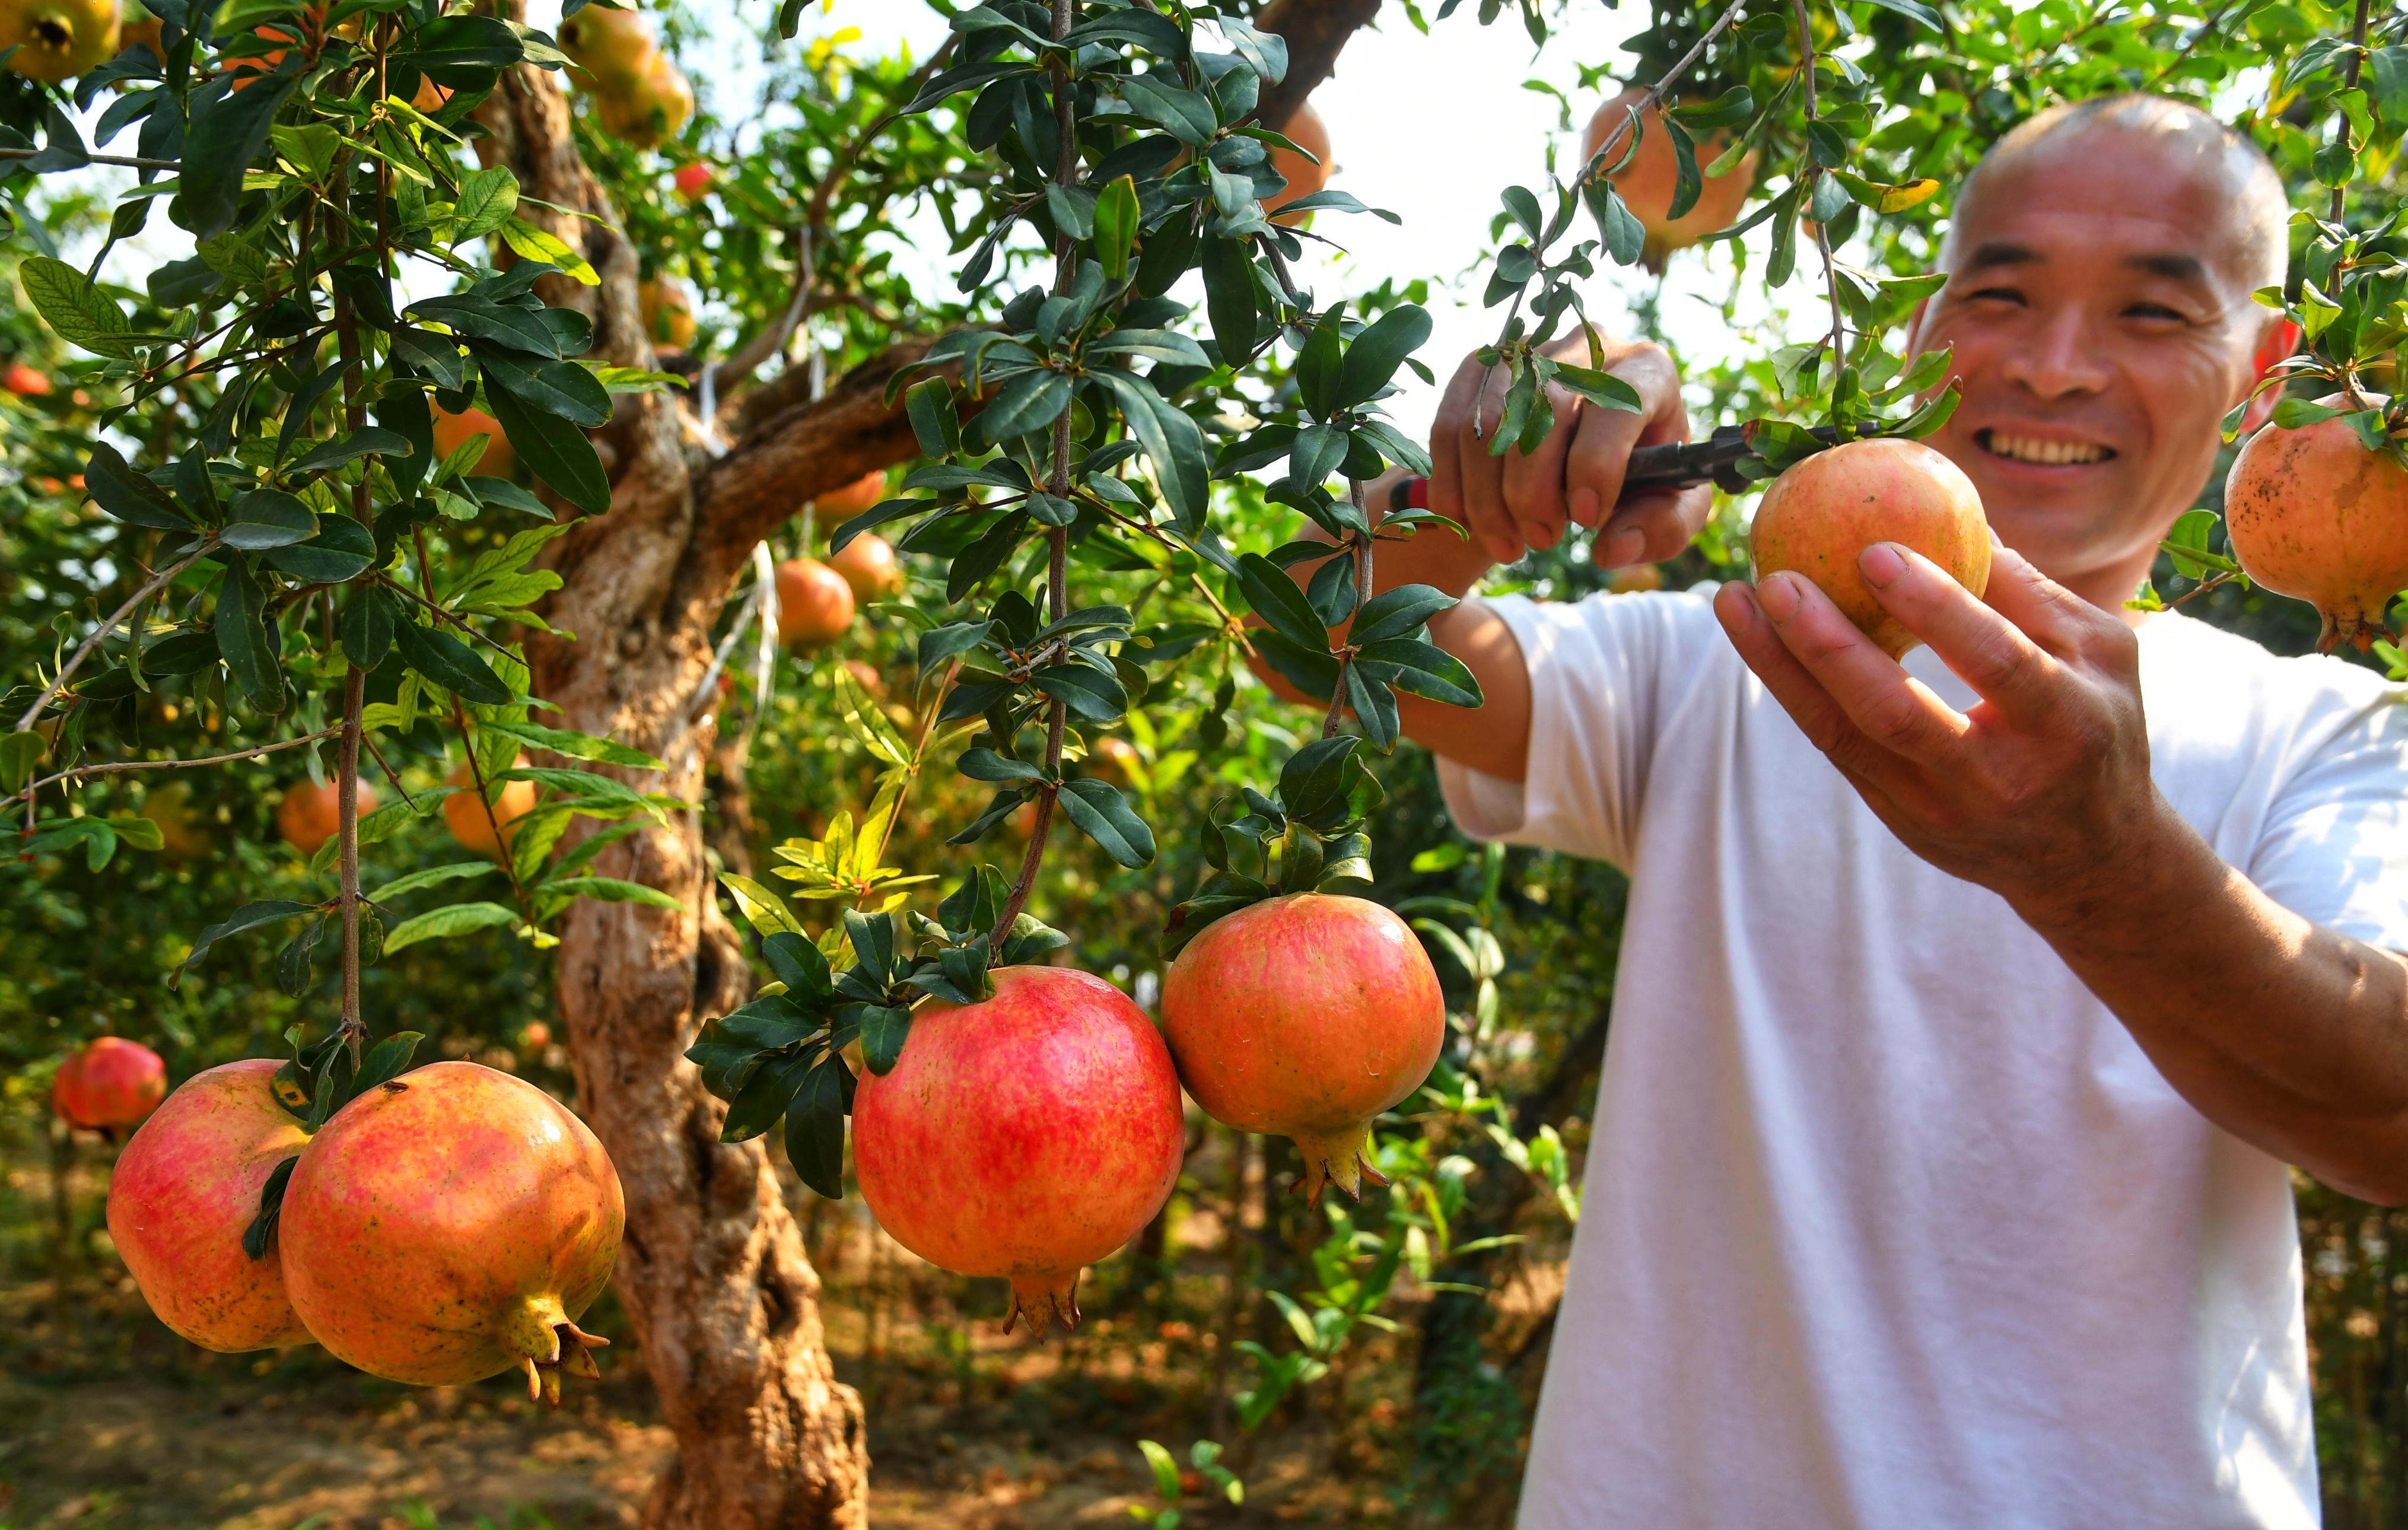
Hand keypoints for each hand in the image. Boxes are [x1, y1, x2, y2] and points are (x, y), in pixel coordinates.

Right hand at [1428, 337, 1711, 569]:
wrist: (1596, 452)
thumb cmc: (1640, 480)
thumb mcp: (1672, 509)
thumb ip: (1661, 529)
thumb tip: (1613, 548)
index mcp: (1647, 372)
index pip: (1614, 409)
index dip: (1596, 469)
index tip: (1587, 520)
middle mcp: (1587, 347)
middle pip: (1542, 413)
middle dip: (1533, 493)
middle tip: (1542, 540)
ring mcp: (1528, 352)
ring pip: (1487, 423)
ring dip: (1488, 498)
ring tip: (1509, 544)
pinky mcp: (1483, 369)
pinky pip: (1449, 427)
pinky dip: (1451, 485)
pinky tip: (1468, 522)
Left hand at [1711, 538, 2177, 922]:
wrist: (2087, 859)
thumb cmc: (2097, 725)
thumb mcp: (2100, 652)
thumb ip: (2029, 589)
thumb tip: (1955, 503)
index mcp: (2065, 722)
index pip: (1996, 660)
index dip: (1935, 607)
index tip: (1874, 550)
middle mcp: (1999, 775)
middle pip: (1895, 712)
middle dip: (1827, 646)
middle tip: (1775, 579)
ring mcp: (1940, 809)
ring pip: (1844, 737)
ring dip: (1781, 667)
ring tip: (1735, 599)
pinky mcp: (1900, 821)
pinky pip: (1836, 749)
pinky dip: (1793, 692)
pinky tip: (1760, 640)